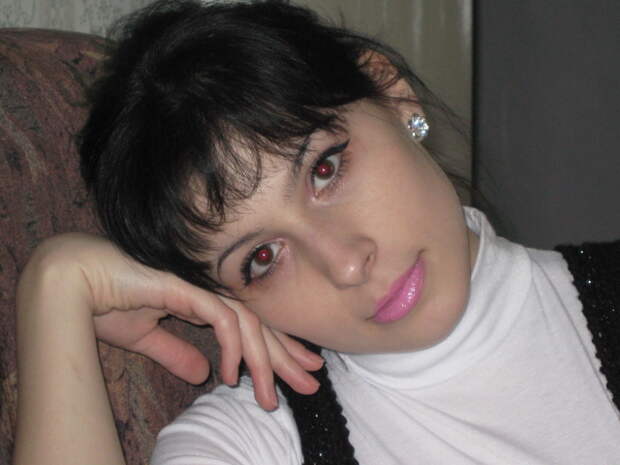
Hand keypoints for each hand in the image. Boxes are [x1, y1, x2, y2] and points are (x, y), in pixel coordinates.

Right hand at [26, 233, 321, 408]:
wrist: (72, 282)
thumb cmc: (104, 302)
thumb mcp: (146, 338)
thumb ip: (174, 352)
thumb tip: (201, 373)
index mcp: (203, 300)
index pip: (251, 325)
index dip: (277, 347)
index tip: (298, 370)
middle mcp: (208, 291)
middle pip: (260, 325)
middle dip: (287, 356)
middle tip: (312, 383)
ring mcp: (200, 286)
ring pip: (248, 324)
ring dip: (264, 363)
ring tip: (272, 399)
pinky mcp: (187, 287)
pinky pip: (222, 318)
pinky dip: (233, 348)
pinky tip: (231, 376)